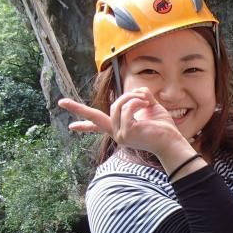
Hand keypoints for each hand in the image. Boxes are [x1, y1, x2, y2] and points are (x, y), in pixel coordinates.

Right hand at [58, 88, 185, 156]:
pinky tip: (146, 104)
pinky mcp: (126, 133)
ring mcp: (119, 135)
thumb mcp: (150, 106)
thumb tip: (137, 91)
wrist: (172, 141)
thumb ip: (140, 97)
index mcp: (119, 128)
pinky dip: (137, 102)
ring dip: (132, 97)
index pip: (98, 127)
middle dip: (78, 108)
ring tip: (145, 100)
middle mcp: (116, 134)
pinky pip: (126, 109)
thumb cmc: (163, 127)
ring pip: (116, 106)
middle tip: (61, 102)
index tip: (70, 127)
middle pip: (95, 116)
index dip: (84, 125)